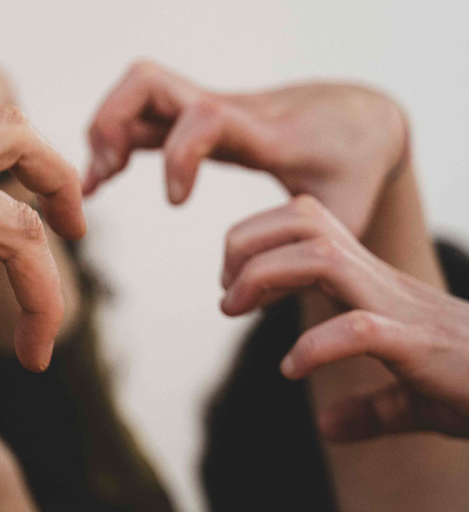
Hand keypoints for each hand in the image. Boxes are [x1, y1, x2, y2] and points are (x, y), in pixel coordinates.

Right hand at [84, 61, 406, 235]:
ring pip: (135, 89)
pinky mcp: (195, 116)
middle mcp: (224, 108)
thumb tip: (244, 301)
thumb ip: (304, 255)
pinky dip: (112, 139)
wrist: (358, 116)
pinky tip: (103, 179)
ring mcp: (205, 106)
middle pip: (147, 81)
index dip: (180, 155)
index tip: (177, 203)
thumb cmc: (352, 167)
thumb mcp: (346, 212)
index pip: (206, 118)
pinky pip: (141, 113)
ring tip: (97, 182)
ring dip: (104, 128)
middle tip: (105, 176)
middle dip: (111, 124)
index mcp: (260, 132)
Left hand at [220, 195, 468, 440]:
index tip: (231, 283)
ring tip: (235, 310)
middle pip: (305, 220)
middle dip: (247, 242)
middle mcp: (380, 281)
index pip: (306, 221)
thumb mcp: (413, 397)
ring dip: (265, 277)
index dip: (257, 237)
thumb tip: (328, 425)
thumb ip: (370, 407)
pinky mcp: (419, 348)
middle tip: (225, 292)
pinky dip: (315, 344)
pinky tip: (292, 368)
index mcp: (371, 281)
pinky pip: (359, 329)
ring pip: (321, 258)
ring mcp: (399, 308)